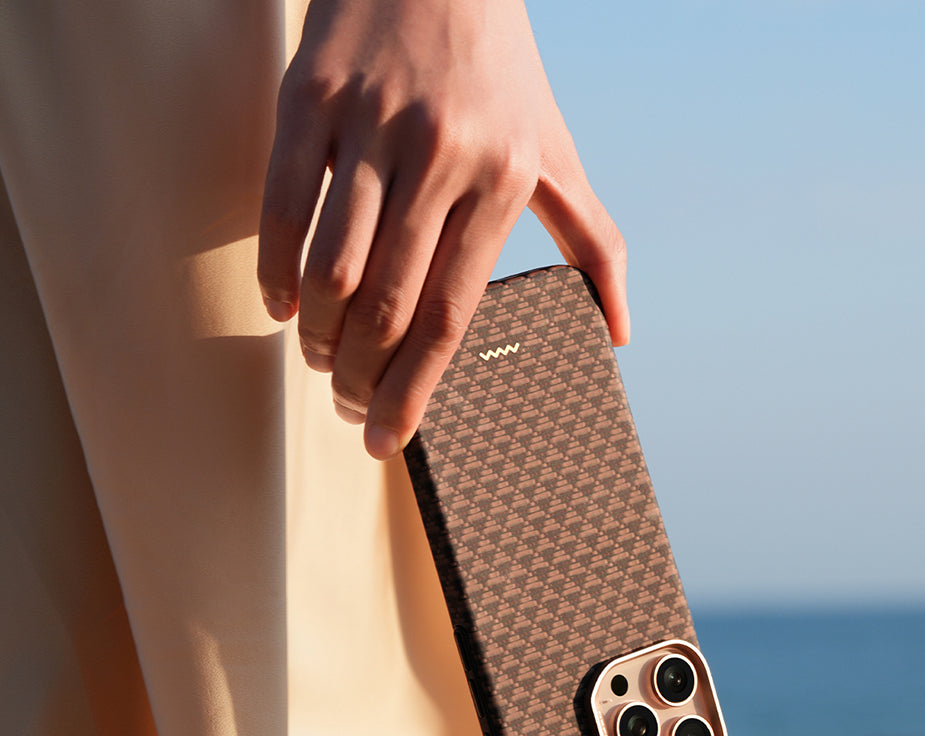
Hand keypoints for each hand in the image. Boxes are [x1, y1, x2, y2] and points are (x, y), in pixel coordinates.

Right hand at [258, 0, 627, 459]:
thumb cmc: (501, 77)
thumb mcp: (558, 154)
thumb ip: (593, 243)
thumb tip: (618, 333)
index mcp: (503, 180)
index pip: (449, 315)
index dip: (412, 391)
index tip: (386, 438)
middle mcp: (441, 155)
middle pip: (387, 304)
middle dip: (359, 377)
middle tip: (347, 404)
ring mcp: (371, 125)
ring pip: (330, 264)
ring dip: (316, 333)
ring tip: (320, 357)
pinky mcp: (311, 97)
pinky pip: (281, 203)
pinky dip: (274, 268)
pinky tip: (281, 303)